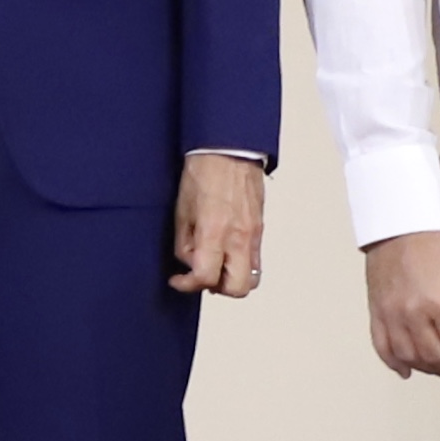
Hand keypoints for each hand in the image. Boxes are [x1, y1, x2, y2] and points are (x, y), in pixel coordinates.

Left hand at [170, 152, 265, 299]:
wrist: (229, 151)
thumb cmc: (204, 173)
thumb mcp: (181, 211)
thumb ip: (184, 243)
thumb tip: (189, 263)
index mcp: (215, 232)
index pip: (206, 277)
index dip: (188, 284)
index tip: (179, 280)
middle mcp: (239, 238)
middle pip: (237, 288)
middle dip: (217, 289)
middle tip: (200, 277)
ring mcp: (253, 235)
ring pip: (251, 278)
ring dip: (232, 280)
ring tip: (215, 267)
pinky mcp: (260, 229)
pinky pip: (256, 260)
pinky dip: (241, 266)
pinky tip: (226, 253)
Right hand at [364, 229, 439, 379]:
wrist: (400, 223)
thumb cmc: (436, 242)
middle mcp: (413, 314)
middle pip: (434, 355)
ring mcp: (391, 314)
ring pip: (408, 356)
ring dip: (426, 368)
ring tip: (438, 367)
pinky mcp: (376, 311)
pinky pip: (381, 346)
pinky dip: (393, 362)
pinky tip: (406, 370)